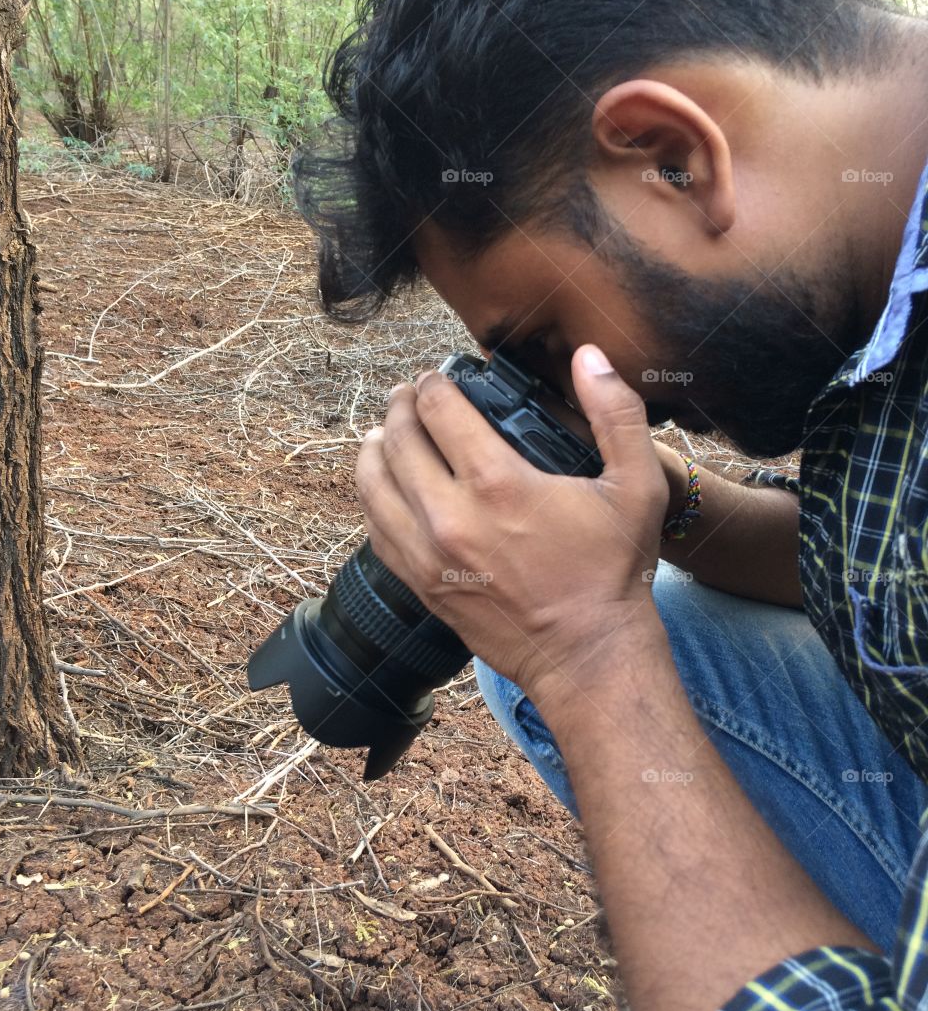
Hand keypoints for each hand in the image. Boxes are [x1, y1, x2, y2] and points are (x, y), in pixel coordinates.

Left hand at [355, 345, 669, 696]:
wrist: (588, 653)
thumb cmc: (614, 570)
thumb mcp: (638, 485)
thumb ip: (616, 413)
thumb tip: (589, 356)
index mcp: (497, 482)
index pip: (438, 409)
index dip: (432, 383)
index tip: (436, 376)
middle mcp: (450, 516)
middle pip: (398, 440)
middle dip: (400, 406)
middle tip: (408, 394)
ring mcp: (428, 555)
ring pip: (373, 485)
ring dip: (375, 449)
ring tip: (385, 432)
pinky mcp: (422, 585)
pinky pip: (376, 531)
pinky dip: (373, 500)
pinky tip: (384, 487)